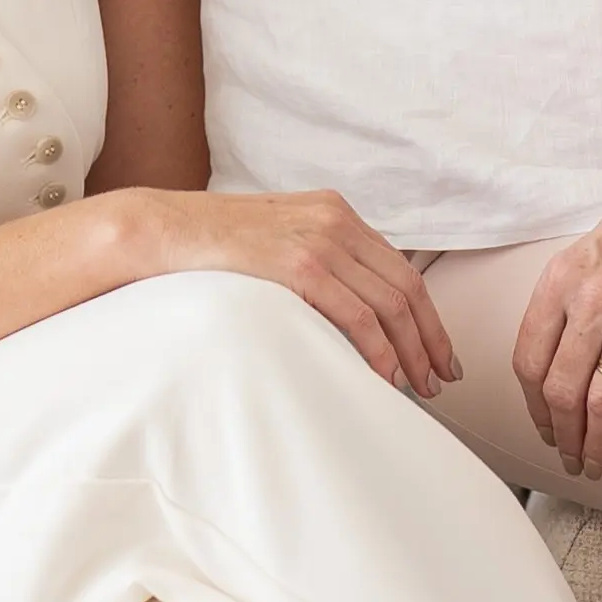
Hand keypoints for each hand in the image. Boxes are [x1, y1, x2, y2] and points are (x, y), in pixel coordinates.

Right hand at [127, 189, 459, 399]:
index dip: (428, 316)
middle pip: (407, 288)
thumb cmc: (209, 246)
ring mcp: (320, 240)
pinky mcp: (300, 265)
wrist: (160, 231)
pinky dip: (380, 350)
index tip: (438, 352)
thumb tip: (345, 307)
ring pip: (390, 305)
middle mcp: (336, 221)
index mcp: (335, 212)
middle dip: (430, 340)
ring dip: (412, 353)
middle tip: (441, 380)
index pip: (401, 269)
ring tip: (419, 388)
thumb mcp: (276, 240)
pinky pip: (358, 315)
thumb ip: (314, 261)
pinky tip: (385, 377)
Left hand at [513, 142, 601, 473]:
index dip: (533, 406)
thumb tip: (559, 352)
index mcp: (560, 281)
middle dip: (564, 436)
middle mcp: (591, 300)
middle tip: (572, 459)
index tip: (544, 428)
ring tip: (600, 462)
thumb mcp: (588, 248)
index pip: (528, 361)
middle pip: (561, 390)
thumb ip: (569, 297)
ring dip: (598, 442)